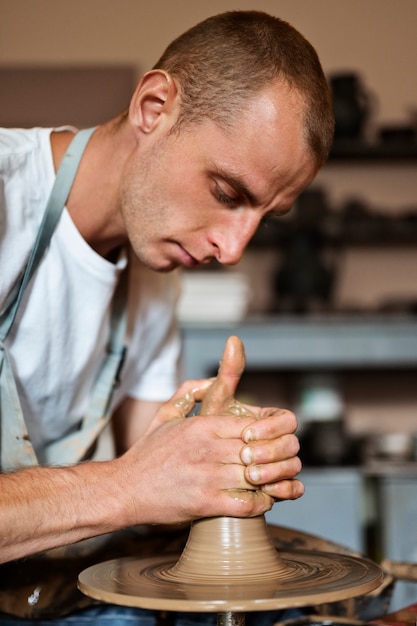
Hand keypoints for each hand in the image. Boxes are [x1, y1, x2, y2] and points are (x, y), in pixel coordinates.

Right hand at [117, 336, 302, 525]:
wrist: (124, 490)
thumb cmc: (148, 453)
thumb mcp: (166, 414)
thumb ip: (190, 393)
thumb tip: (211, 379)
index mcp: (202, 425)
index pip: (252, 424)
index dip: (272, 432)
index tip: (277, 438)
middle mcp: (207, 448)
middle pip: (260, 449)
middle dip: (280, 455)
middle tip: (288, 459)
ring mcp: (207, 476)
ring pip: (258, 476)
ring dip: (275, 480)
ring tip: (281, 480)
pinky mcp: (205, 503)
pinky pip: (247, 503)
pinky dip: (263, 503)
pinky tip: (264, 499)